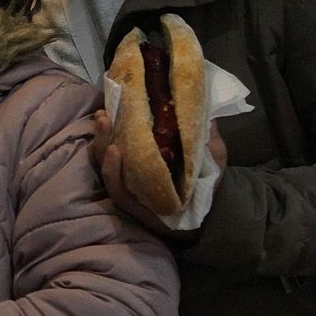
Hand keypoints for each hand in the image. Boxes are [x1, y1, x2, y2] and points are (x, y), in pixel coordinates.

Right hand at [89, 111, 223, 239]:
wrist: (213, 217)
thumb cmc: (207, 183)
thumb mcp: (211, 152)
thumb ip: (206, 131)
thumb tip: (202, 103)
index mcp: (146, 153)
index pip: (124, 132)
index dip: (115, 116)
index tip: (112, 97)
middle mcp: (133, 168)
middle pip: (109, 146)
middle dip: (103, 128)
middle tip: (103, 111)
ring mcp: (130, 186)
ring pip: (107, 164)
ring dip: (102, 142)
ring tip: (104, 122)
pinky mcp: (131, 204)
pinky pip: (116, 187)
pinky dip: (112, 170)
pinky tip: (114, 151)